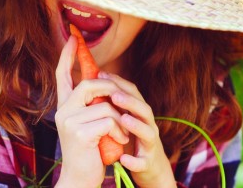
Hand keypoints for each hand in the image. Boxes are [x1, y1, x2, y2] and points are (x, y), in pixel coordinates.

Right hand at [54, 37, 128, 187]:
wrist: (81, 179)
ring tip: (123, 132)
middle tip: (120, 102)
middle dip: (109, 89)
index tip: (71, 38)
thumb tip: (104, 80)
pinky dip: (120, 130)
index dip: (67, 56)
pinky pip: (109, 120)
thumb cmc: (89, 150)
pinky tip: (120, 140)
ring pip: (104, 104)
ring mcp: (69, 122)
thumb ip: (91, 104)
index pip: (62, 75)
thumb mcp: (88, 124)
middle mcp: (62, 111)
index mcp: (64, 107)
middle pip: (87, 84)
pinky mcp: (80, 134)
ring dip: (120, 118)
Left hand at [102, 72, 176, 187]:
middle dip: (130, 102)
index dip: (120, 83)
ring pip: (148, 132)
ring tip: (123, 120)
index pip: (133, 93)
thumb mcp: (124, 118)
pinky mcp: (148, 163)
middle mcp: (148, 125)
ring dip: (136, 126)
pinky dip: (134, 161)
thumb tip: (93, 81)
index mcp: (140, 113)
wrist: (149, 167)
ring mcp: (149, 144)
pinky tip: (123, 159)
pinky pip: (143, 162)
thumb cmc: (132, 138)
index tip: (102, 75)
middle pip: (144, 109)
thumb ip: (114, 102)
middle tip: (114, 95)